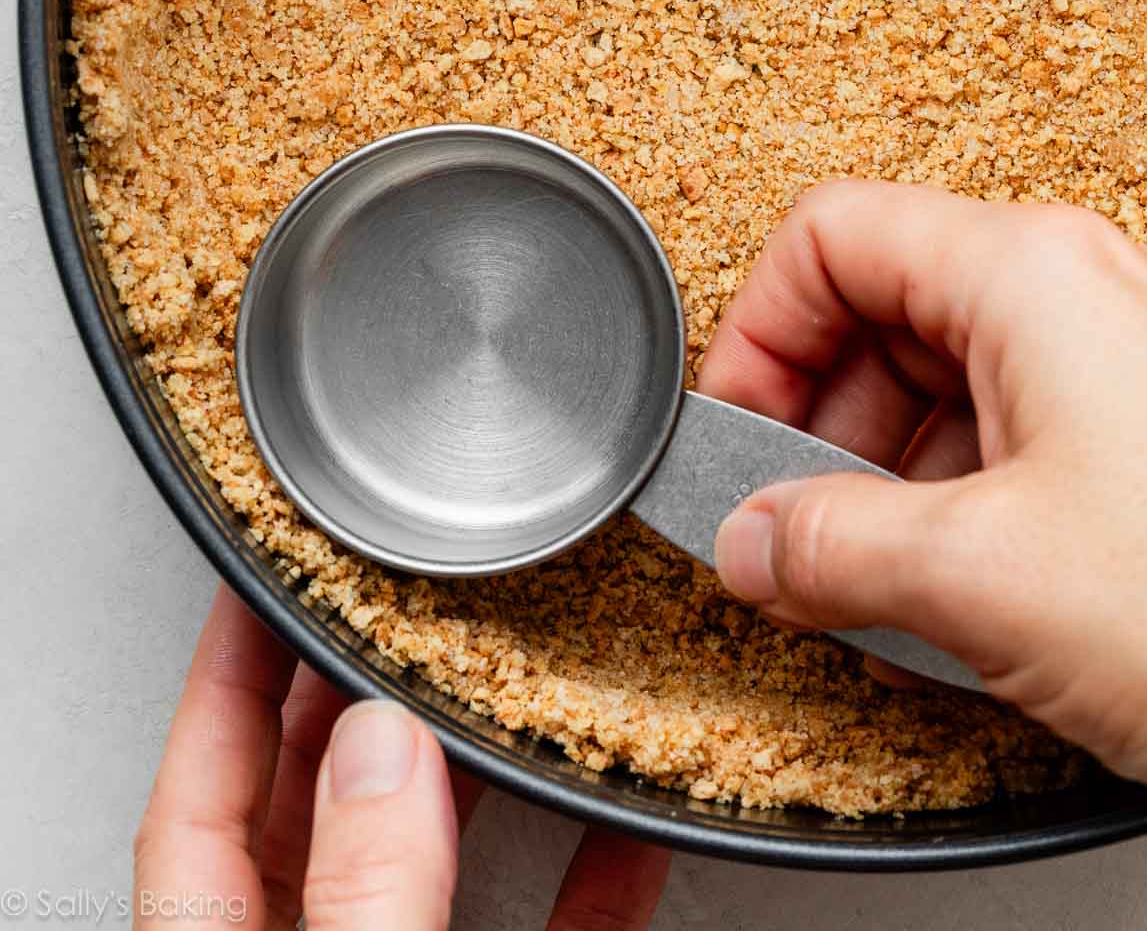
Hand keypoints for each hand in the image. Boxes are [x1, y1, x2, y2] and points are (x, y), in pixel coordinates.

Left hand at [134, 585, 668, 928]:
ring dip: (472, 765)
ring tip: (509, 669)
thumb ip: (368, 888)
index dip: (225, 672)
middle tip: (400, 591)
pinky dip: (587, 869)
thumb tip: (383, 748)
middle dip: (359, 683)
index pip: (198, 793)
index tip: (260, 578)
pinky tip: (621, 817)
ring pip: (429, 852)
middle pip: (317, 798)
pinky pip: (543, 925)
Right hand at [702, 180, 1146, 795]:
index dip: (756, 332)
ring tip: (873, 582)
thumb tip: (754, 541)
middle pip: (889, 307)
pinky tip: (955, 596)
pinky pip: (1024, 433)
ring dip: (889, 478)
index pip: (831, 236)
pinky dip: (965, 503)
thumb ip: (832, 549)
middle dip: (821, 424)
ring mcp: (1132, 355)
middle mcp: (1084, 289)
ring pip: (955, 377)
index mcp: (1029, 273)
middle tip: (794, 525)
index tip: (734, 432)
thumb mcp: (985, 578)